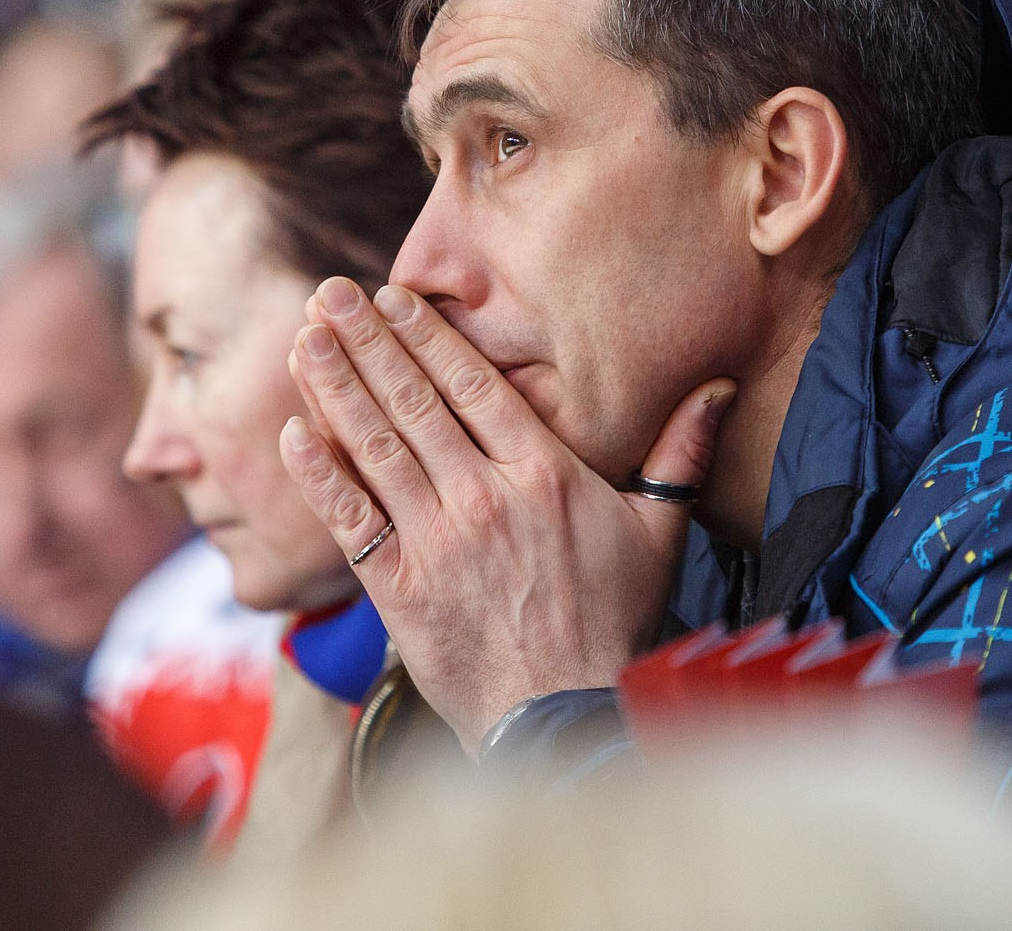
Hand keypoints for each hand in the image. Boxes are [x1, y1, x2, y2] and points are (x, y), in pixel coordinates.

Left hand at [281, 276, 733, 752]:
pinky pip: (350, 519)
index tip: (392, 297)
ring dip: (335, 387)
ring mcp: (437, 540)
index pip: (473, 385)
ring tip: (306, 340)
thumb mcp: (658, 532)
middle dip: (367, 341)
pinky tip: (294, 433)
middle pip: (414, 401)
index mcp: (543, 472)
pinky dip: (320, 474)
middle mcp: (484, 495)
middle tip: (330, 294)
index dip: (427, 336)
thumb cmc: (614, 624)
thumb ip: (679, 453)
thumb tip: (718, 387)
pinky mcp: (399, 587)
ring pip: (375, 445)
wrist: (567, 716)